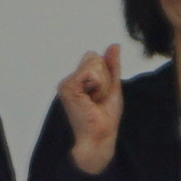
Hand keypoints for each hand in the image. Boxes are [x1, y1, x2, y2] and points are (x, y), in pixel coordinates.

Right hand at [58, 44, 125, 177]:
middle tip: (98, 98)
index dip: (105, 74)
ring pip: (94, 63)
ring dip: (102, 83)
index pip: (94, 58)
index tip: (100, 94)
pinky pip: (91, 72)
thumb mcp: (113, 85)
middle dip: (104, 77)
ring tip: (95, 100)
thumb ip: (112, 65)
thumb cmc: (105, 116)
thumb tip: (114, 45)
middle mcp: (68, 80)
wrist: (100, 135)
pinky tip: (91, 100)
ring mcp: (66, 83)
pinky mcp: (68, 87)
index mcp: (77, 80)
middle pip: (94, 58)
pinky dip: (98, 85)